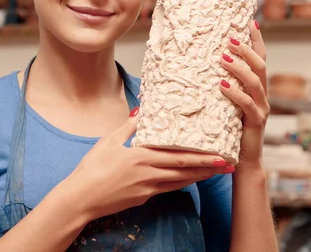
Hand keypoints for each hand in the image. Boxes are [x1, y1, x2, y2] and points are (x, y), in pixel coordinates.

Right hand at [65, 109, 233, 221]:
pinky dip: (182, 184)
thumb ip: (128, 127)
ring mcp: (148, 188)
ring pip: (180, 182)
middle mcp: (149, 173)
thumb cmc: (92, 168)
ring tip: (216, 172)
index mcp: (141, 156)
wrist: (82, 198)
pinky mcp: (143, 198)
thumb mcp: (108, 141)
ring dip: (200, 177)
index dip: (201, 155)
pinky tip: (189, 180)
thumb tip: (141, 111)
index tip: (219, 152)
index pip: (178, 156)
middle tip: (229, 164)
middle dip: (209, 167)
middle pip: (185, 170)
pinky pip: (168, 189)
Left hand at [219, 20, 269, 164]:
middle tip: (230, 39)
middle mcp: (262, 95)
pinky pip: (247, 104)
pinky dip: (235, 93)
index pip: (260, 59)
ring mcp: (260, 108)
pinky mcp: (254, 122)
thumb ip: (220, 86)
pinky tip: (222, 85)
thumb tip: (201, 66)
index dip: (256, 41)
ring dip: (239, 67)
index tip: (249, 22)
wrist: (240, 160)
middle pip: (260, 66)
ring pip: (255, 82)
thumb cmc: (228, 130)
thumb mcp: (224, 104)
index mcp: (256, 88)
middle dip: (246, 50)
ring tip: (223, 58)